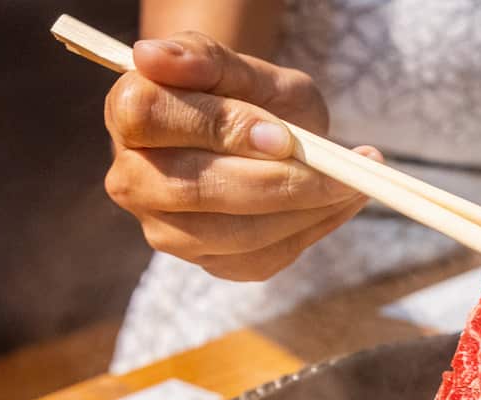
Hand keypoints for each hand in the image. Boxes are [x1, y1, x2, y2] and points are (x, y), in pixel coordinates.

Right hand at [103, 32, 378, 280]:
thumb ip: (208, 62)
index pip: (152, 117)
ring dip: (303, 211)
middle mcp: (133, 178)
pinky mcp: (208, 262)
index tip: (284, 136)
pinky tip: (338, 202)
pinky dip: (312, 231)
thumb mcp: (242, 67)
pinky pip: (261, 259)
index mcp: (128, 112)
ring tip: (352, 184)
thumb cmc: (249, 96)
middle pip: (193, 188)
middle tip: (341, 171)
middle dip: (277, 182)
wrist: (265, 137)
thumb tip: (152, 56)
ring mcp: (166, 228)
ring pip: (232, 234)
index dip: (220, 127)